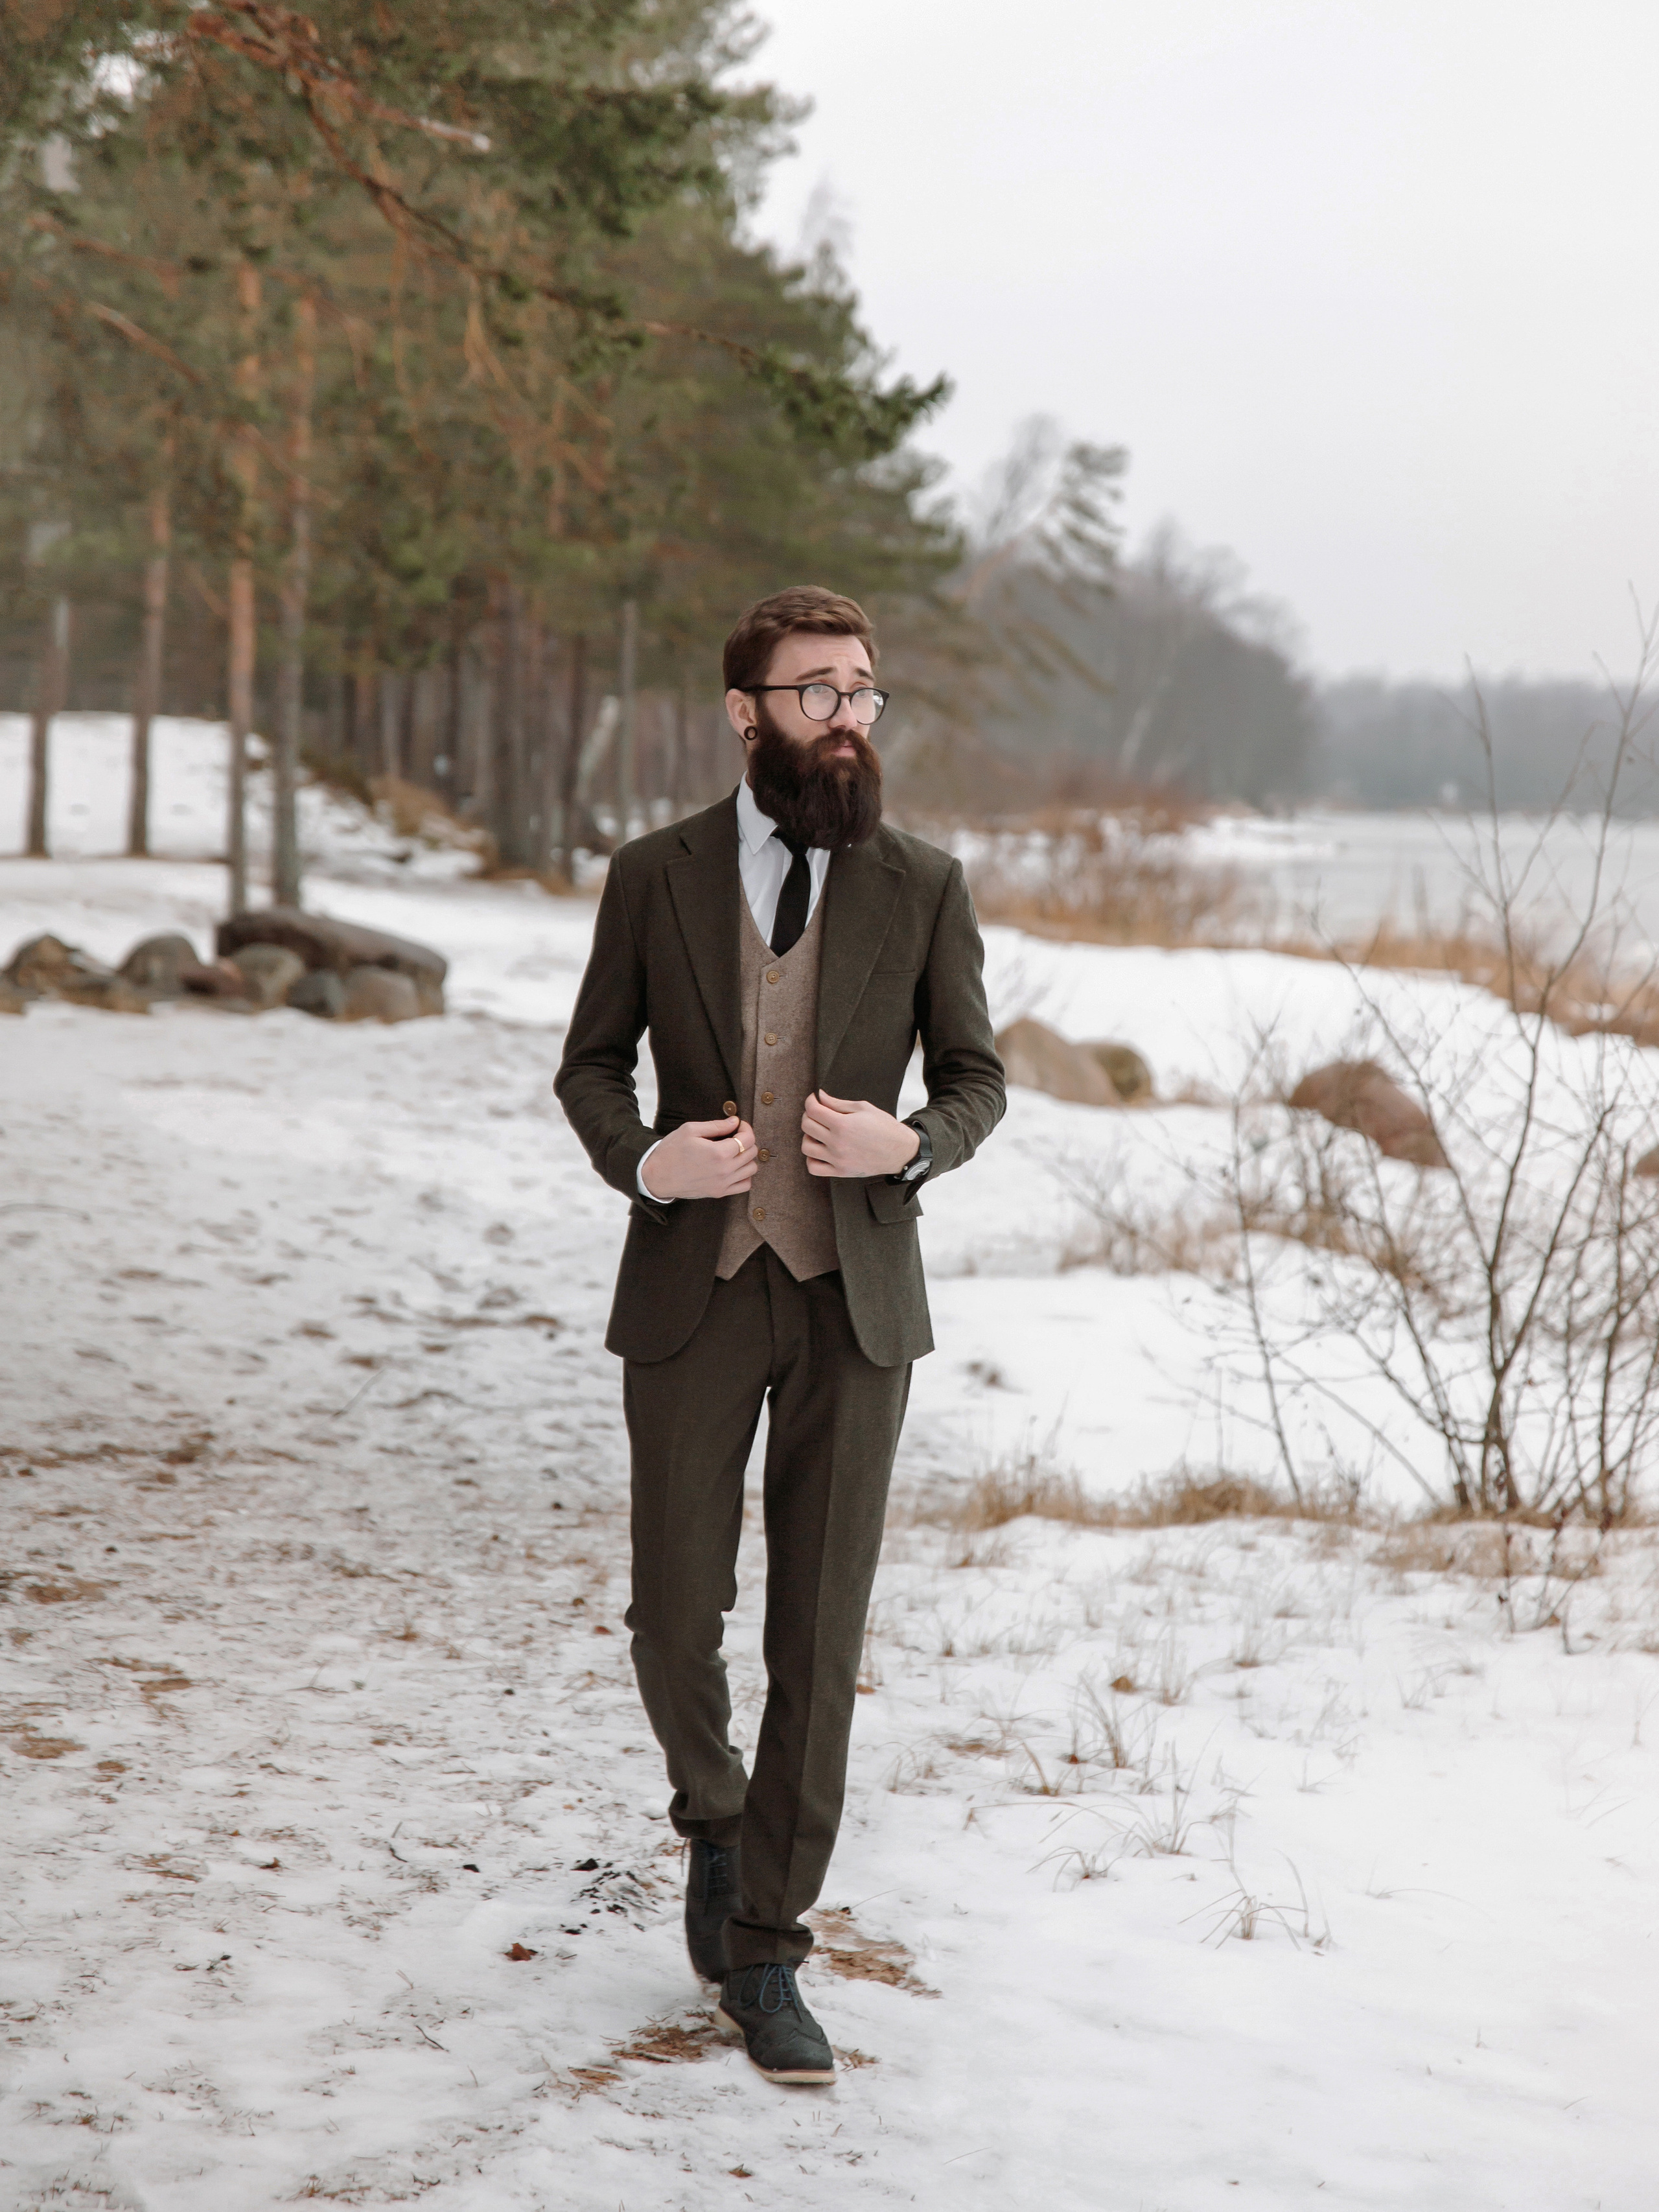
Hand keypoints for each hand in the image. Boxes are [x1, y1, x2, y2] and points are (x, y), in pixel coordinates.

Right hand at [641, 1116, 755, 1200]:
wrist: (657, 1176)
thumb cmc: (671, 1151)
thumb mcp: (690, 1130)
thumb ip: (716, 1126)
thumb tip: (735, 1121)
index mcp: (718, 1153)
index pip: (748, 1139)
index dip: (745, 1128)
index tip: (738, 1125)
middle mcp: (724, 1171)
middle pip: (752, 1152)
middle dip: (746, 1140)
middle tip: (734, 1135)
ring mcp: (723, 1184)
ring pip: (751, 1169)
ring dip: (747, 1157)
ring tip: (734, 1151)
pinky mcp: (719, 1192)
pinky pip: (745, 1185)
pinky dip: (745, 1175)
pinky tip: (734, 1167)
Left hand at [800, 1091, 919, 1178]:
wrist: (900, 1151)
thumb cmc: (884, 1127)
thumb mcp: (863, 1108)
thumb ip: (837, 1103)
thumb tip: (820, 1096)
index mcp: (843, 1124)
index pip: (813, 1110)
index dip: (810, 1101)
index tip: (814, 1100)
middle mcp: (837, 1143)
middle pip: (807, 1126)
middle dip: (809, 1115)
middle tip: (818, 1113)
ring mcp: (838, 1159)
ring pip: (806, 1147)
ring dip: (808, 1136)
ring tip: (819, 1133)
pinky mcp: (840, 1171)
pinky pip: (814, 1167)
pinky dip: (812, 1159)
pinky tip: (820, 1150)